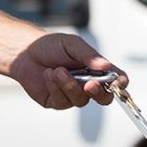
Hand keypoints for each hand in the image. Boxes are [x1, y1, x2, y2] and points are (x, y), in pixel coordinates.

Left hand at [10, 33, 127, 109]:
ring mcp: (73, 94)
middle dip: (99, 92)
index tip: (119, 83)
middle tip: (90, 84)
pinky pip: (63, 101)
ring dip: (69, 85)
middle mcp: (88, 83)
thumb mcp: (72, 45)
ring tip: (57, 70)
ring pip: (81, 100)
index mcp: (97, 68)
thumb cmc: (51, 45)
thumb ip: (89, 56)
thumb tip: (106, 66)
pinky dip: (55, 87)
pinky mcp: (58, 101)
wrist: (25, 52)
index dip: (120, 83)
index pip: (116, 79)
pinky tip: (48, 75)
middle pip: (104, 98)